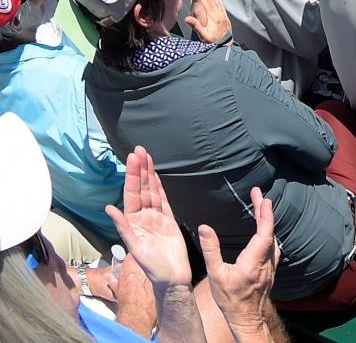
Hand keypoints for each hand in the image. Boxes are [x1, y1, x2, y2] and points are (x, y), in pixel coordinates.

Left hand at [107, 146, 192, 289]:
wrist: (172, 278)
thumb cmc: (153, 267)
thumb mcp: (135, 248)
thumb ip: (123, 227)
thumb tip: (109, 208)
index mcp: (133, 222)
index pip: (132, 194)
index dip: (132, 176)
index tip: (132, 159)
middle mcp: (143, 217)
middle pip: (142, 189)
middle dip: (140, 170)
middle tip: (138, 150)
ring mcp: (157, 218)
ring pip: (152, 191)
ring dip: (149, 174)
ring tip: (146, 157)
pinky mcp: (169, 220)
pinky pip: (164, 200)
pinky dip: (159, 187)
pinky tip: (156, 177)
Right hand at [197, 187, 276, 335]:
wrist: (246, 318)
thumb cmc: (230, 299)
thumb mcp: (216, 274)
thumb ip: (211, 250)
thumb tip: (205, 228)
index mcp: (255, 260)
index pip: (265, 231)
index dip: (265, 213)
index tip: (263, 198)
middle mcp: (267, 260)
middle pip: (270, 231)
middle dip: (265, 211)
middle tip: (259, 195)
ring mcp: (271, 265)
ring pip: (273, 238)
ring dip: (267, 222)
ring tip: (261, 208)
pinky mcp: (271, 270)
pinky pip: (273, 246)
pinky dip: (268, 234)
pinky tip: (263, 233)